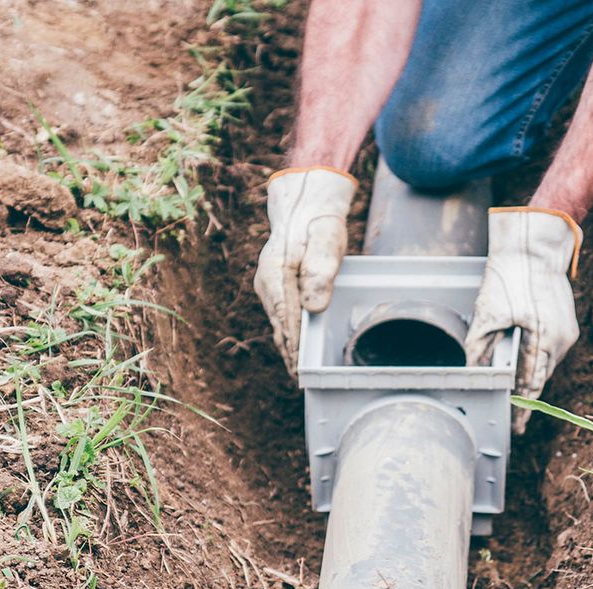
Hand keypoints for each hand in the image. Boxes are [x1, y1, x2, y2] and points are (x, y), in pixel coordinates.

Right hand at [254, 167, 356, 374]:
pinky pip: (281, 313)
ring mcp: (268, 284)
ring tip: (298, 372)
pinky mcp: (275, 285)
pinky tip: (296, 348)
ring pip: (278, 321)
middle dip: (288, 352)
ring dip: (287, 345)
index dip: (292, 344)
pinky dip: (287, 332)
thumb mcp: (326, 242)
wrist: (305, 204)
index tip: (299, 367)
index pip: (284, 316)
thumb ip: (320, 273)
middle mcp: (267, 282)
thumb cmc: (318, 223)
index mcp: (275, 273)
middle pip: (278, 323)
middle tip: (300, 380)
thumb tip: (313, 308)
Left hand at [465, 207, 581, 432]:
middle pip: (541, 377)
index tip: (517, 428)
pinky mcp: (567, 324)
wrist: (536, 247)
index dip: (522, 407)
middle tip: (513, 412)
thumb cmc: (511, 277)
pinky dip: (537, 357)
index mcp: (542, 340)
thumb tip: (473, 372)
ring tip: (515, 388)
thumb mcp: (488, 312)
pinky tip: (524, 357)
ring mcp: (567, 332)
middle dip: (526, 394)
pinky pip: (551, 349)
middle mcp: (560, 340)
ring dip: (531, 374)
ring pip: (546, 363)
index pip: (531, 385)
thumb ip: (480, 346)